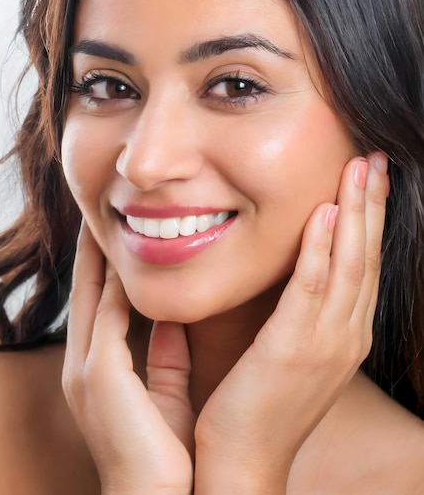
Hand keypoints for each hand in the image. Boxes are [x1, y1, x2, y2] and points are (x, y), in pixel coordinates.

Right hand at [62, 223, 193, 494]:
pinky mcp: (99, 375)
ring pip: (90, 295)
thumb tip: (171, 319)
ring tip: (104, 216)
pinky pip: (107, 316)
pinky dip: (114, 283)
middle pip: (83, 291)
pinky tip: (124, 255)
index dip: (99, 266)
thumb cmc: (164, 454)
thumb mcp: (165, 395)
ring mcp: (85, 369)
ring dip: (97, 255)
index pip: (96, 304)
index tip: (111, 232)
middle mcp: (81, 364)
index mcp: (96, 370)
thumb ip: (165, 356)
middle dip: (90, 250)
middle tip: (98, 209)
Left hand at [193, 153, 388, 492]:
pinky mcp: (295, 347)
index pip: (361, 264)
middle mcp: (345, 334)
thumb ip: (296, 314)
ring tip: (361, 167)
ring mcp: (326, 342)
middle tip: (375, 157)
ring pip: (350, 263)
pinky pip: (313, 287)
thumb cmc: (259, 404)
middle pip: (366, 255)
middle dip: (371, 204)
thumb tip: (290, 274)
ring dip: (356, 212)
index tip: (365, 177)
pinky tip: (326, 213)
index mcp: (342, 334)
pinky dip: (324, 248)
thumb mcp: (288, 353)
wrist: (244, 460)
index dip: (367, 218)